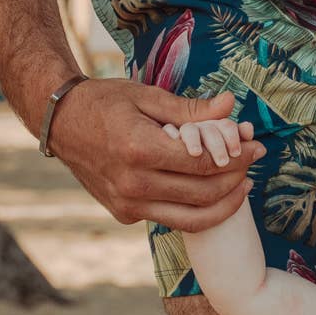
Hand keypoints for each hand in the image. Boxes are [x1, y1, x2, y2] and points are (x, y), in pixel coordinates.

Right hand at [45, 78, 264, 229]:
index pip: (203, 163)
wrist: (59, 122)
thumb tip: (229, 106)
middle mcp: (133, 184)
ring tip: (242, 185)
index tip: (256, 147)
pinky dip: (196, 209)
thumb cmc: (103, 102)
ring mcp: (127, 204)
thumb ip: (190, 109)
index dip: (237, 158)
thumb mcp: (146, 96)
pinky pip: (170, 218)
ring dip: (224, 204)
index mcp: (139, 149)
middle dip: (237, 179)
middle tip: (255, 164)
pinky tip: (212, 192)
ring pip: (191, 218)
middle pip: (203, 193)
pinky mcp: (125, 214)